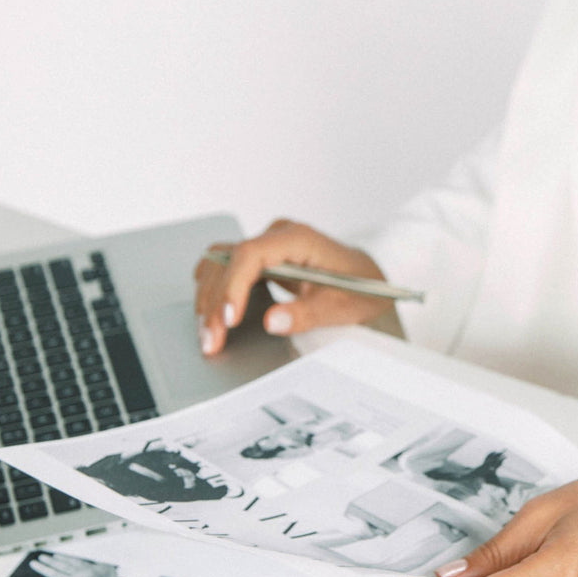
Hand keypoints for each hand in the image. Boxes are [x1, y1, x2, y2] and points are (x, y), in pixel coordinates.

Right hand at [193, 219, 393, 355]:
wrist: (370, 279)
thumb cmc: (361, 288)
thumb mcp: (342, 306)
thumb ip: (308, 314)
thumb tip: (272, 322)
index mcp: (299, 238)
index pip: (251, 254)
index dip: (233, 286)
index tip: (228, 319)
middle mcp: (278, 235)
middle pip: (230, 261)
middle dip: (216, 302)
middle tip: (211, 341)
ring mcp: (268, 244)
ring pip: (222, 263)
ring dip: (210, 298)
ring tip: (208, 336)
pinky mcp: (262, 258)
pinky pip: (228, 269)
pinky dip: (216, 291)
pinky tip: (210, 315)